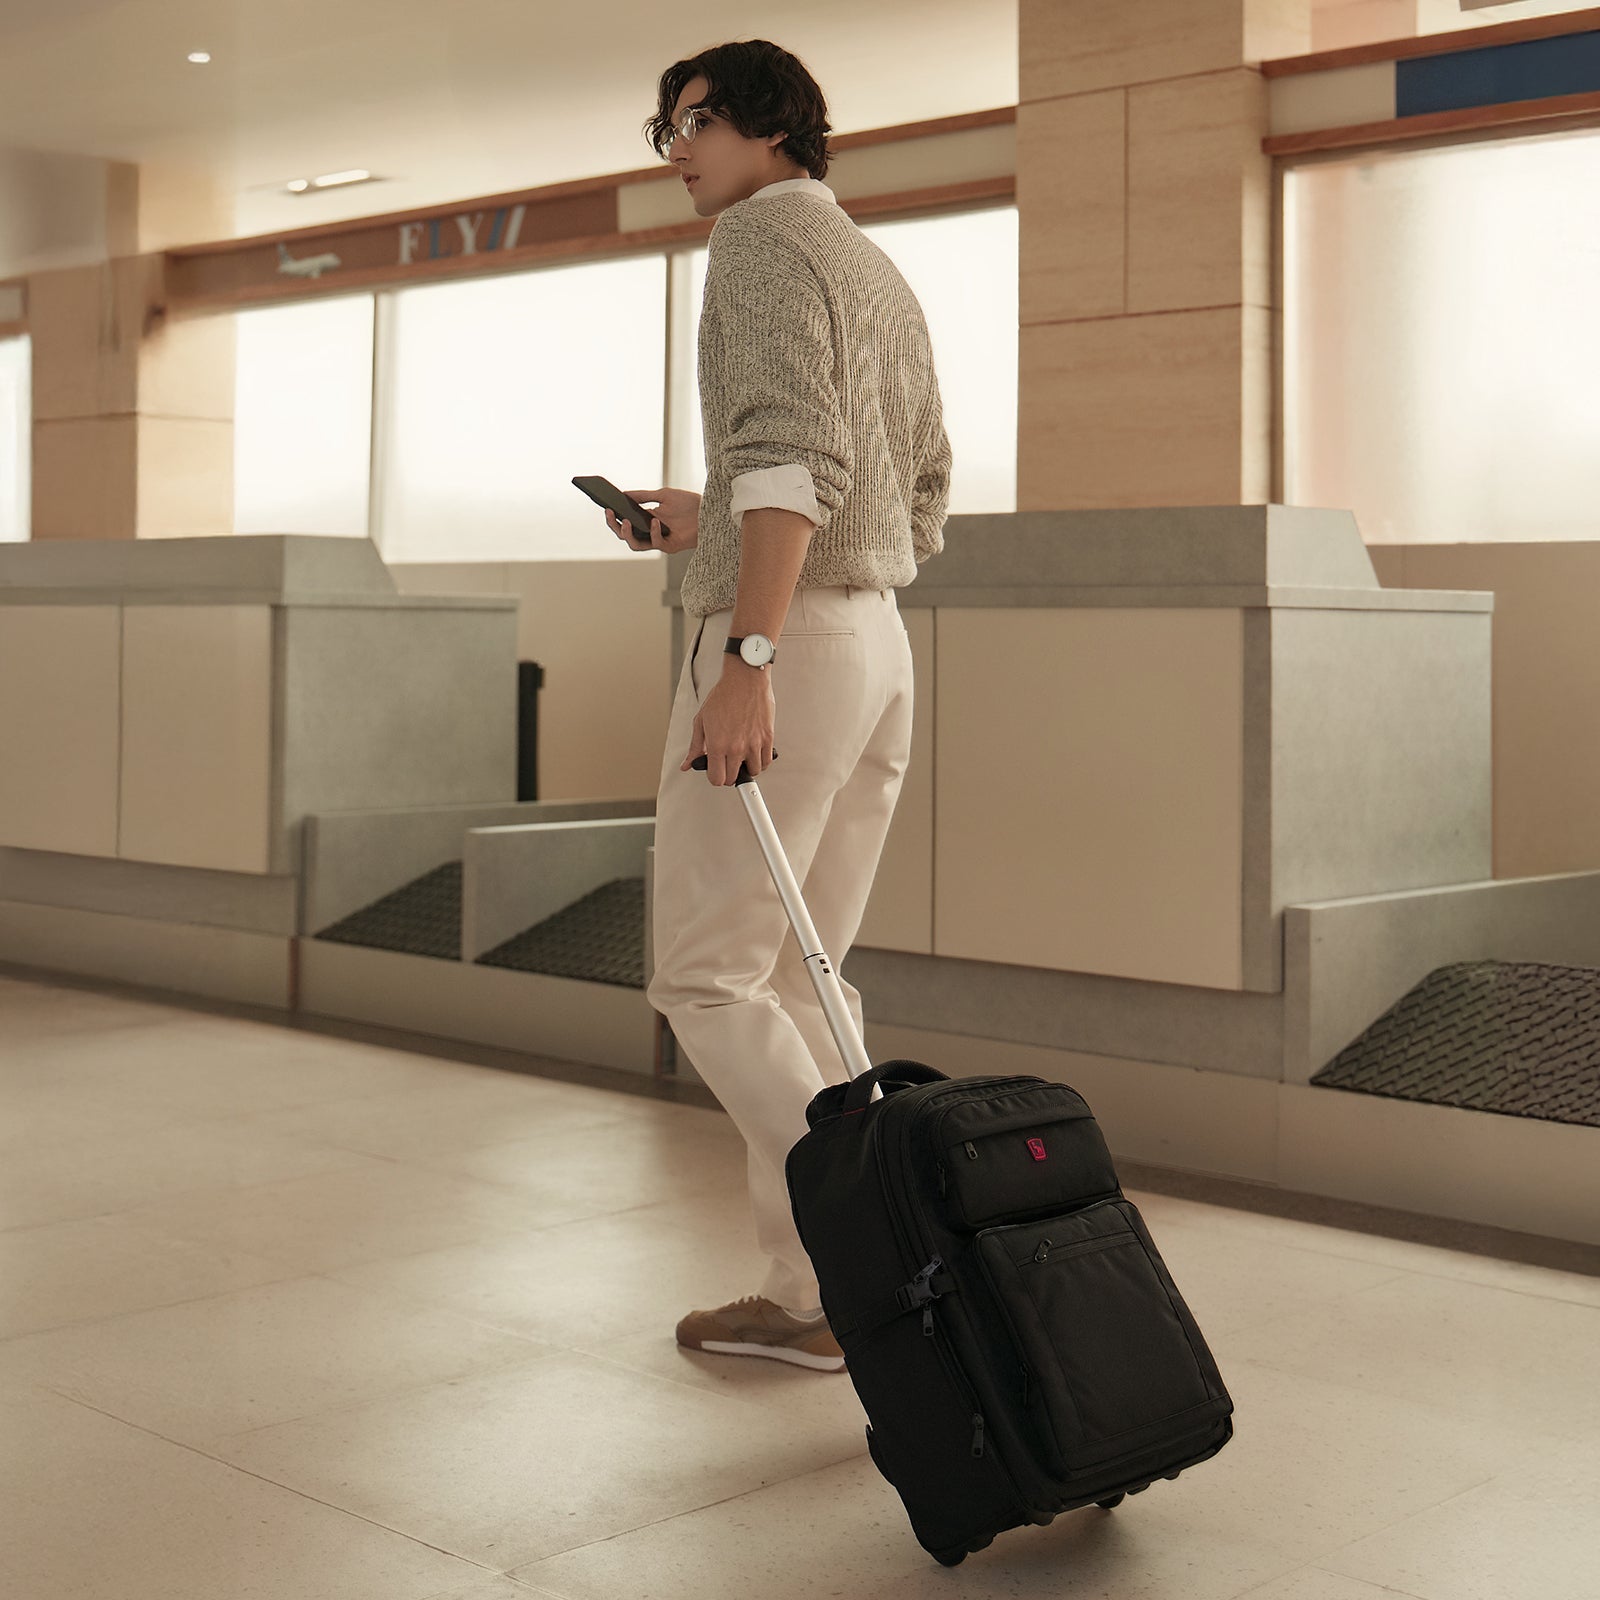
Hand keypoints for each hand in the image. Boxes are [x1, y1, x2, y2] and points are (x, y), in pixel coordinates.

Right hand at [604, 487, 699, 553]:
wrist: (708, 511)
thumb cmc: (688, 503)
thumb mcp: (663, 495)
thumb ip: (643, 496)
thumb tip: (623, 494)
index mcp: (646, 520)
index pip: (625, 522)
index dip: (614, 518)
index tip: (606, 507)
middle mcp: (650, 532)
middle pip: (626, 536)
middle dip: (615, 526)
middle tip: (611, 514)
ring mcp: (659, 541)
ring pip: (636, 545)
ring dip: (628, 534)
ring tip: (626, 521)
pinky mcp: (670, 546)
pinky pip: (656, 544)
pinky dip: (653, 532)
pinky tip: (655, 521)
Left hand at [681, 663, 775, 785]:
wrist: (744, 680)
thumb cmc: (723, 696)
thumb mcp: (701, 721)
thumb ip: (695, 747)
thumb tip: (687, 765)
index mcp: (716, 744)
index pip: (716, 779)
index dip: (715, 777)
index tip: (716, 771)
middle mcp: (735, 747)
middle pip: (732, 779)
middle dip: (728, 774)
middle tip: (727, 763)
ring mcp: (753, 744)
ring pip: (752, 772)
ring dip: (746, 767)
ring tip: (742, 756)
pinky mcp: (767, 738)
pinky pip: (766, 762)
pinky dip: (760, 761)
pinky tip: (754, 753)